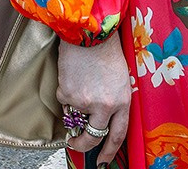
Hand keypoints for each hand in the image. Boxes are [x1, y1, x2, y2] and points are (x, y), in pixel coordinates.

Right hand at [58, 32, 130, 165]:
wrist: (89, 32)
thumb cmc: (107, 52)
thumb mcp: (121, 80)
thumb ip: (114, 103)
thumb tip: (101, 122)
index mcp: (122, 102)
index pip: (117, 136)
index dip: (109, 152)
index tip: (103, 161)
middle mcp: (105, 106)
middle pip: (93, 137)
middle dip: (83, 145)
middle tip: (77, 145)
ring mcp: (84, 102)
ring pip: (74, 117)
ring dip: (74, 108)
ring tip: (80, 84)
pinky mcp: (67, 94)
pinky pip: (64, 101)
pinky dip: (66, 93)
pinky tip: (73, 76)